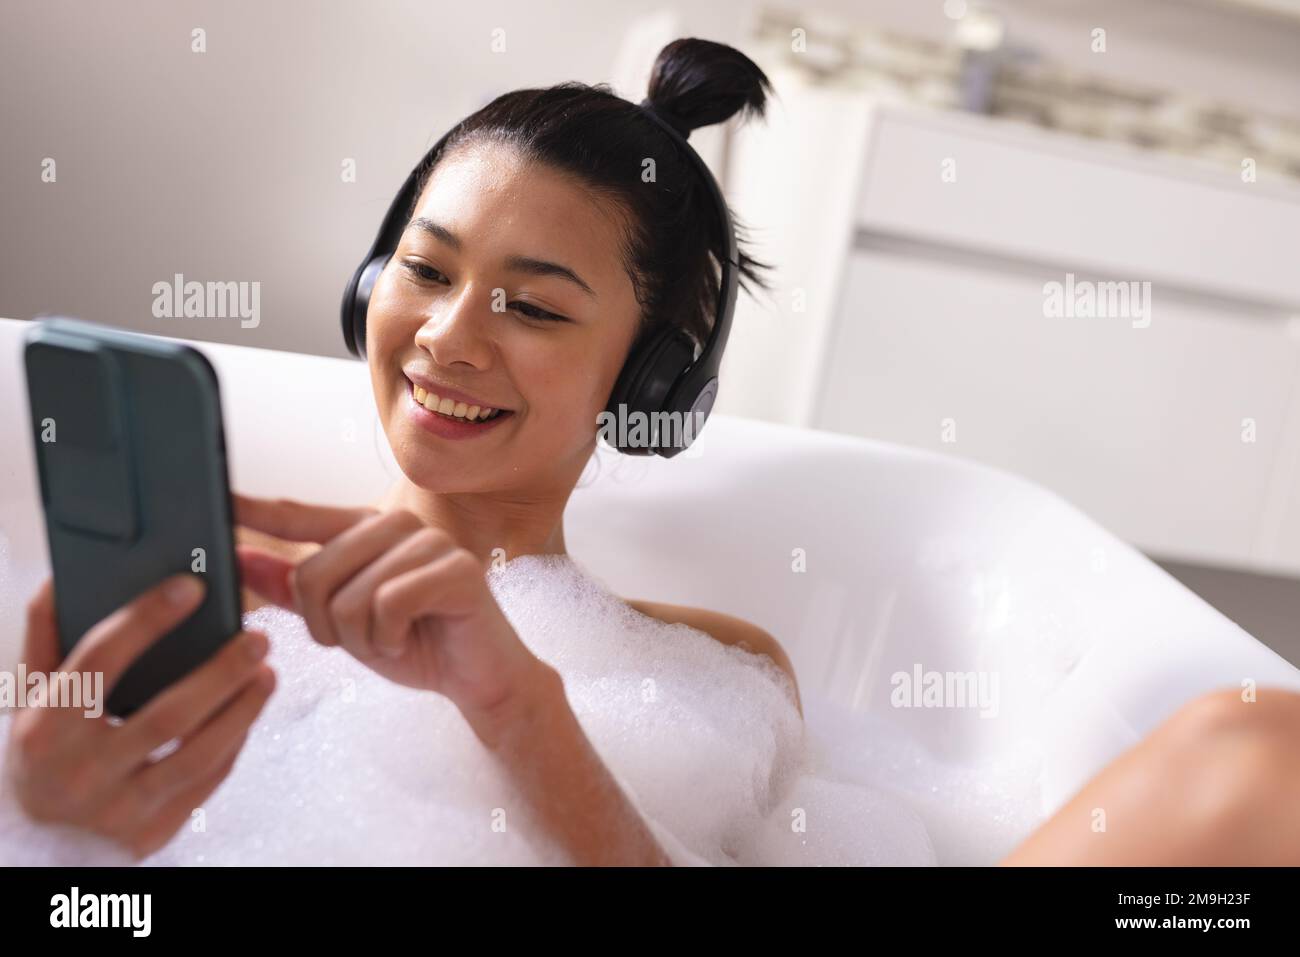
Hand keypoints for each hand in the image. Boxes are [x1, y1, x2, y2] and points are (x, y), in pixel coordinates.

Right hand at [4, 575, 274, 859]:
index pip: (100, 661)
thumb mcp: (33, 694)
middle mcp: (80, 772)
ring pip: (198, 754)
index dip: (146, 619)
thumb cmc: (45, 744)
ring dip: (243, 709)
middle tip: (258, 638)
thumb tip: (62, 576)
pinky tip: (249, 710)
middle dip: (221, 672)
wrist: (40, 833)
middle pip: (167, 715)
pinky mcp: (153, 831)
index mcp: (46, 726)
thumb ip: (47, 635)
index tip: (191, 586)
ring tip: (267, 673)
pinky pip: (207, 781)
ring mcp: (119, 809)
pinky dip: (234, 741)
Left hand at [232, 493, 554, 735]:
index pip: (301, 516)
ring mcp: (430, 542)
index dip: (258, 510)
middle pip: (312, 573)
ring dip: (361, 639)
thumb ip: (295, 590)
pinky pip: (387, 605)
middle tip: (365, 638)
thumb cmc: (415, 644)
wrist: (476, 678)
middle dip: (327, 626)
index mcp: (366, 530)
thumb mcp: (343, 622)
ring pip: (348, 597)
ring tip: (393, 639)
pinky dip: (389, 639)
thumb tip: (241, 559)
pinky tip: (411, 639)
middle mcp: (396, 524)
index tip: (221, 500)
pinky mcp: (456, 569)